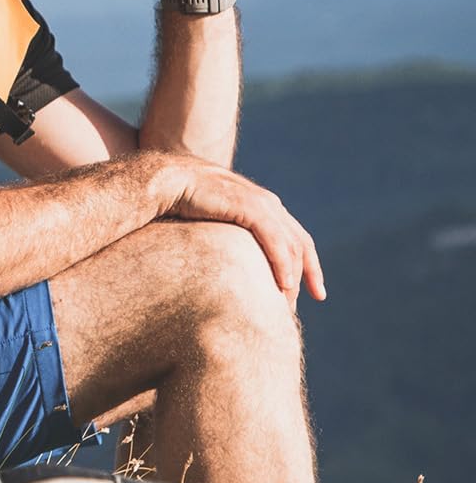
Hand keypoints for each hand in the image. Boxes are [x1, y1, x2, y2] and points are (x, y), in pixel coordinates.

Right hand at [163, 159, 324, 306]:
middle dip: (311, 271)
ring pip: (290, 244)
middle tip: (316, 297)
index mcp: (261, 204)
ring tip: (291, 301)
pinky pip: (274, 240)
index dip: (307, 261)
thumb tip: (224, 262)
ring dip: (294, 274)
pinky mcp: (249, 207)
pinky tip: (284, 283)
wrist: (166, 181)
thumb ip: (227, 236)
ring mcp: (260, 203)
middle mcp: (267, 203)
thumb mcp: (212, 222)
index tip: (310, 287)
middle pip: (300, 241)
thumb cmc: (180, 203)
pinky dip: (282, 262)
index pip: (293, 235)